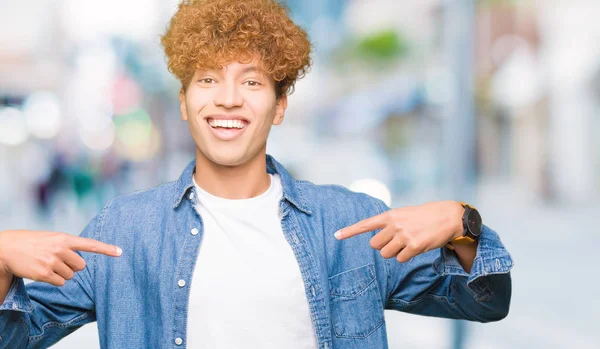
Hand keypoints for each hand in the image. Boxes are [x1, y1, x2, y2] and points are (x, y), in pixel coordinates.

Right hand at [0, 230, 121, 285]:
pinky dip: (55, 280)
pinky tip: (44, 272)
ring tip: (47, 264)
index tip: (120, 252)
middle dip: (73, 266)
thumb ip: (68, 246)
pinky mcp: (45, 274)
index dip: (106, 249)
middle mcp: (60, 249)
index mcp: (64, 238)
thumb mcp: (52, 238)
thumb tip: (82, 263)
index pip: (90, 244)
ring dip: (62, 273)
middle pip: (81, 266)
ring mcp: (52, 262)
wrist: (8, 248)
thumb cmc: (33, 243)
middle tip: (59, 261)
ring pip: (71, 275)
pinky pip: (61, 282)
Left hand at [335, 201, 463, 262]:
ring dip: (394, 253)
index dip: (350, 231)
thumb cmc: (423, 216)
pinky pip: (400, 259)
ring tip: (406, 244)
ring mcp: (404, 236)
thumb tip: (377, 242)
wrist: (447, 216)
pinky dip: (405, 257)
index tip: (336, 236)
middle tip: (395, 241)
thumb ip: (389, 224)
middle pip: (375, 245)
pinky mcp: (414, 246)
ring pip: (386, 254)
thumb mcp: (403, 214)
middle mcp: (394, 225)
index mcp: (390, 215)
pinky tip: (415, 248)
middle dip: (382, 246)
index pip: (365, 224)